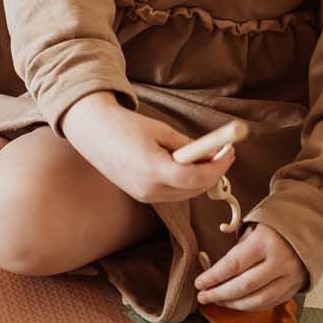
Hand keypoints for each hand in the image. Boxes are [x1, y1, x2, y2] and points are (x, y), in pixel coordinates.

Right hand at [59, 93, 235, 204]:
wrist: (92, 132)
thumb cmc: (126, 126)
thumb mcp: (162, 130)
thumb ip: (189, 146)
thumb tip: (213, 155)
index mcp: (153, 169)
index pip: (197, 178)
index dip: (218, 167)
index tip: (229, 152)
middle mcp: (148, 189)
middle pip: (195, 189)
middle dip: (213, 172)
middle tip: (223, 152)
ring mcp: (143, 196)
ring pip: (186, 194)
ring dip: (200, 179)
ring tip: (203, 157)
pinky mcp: (140, 197)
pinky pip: (172, 194)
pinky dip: (184, 183)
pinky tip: (184, 165)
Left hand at [196, 223, 306, 310]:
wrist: (313, 227)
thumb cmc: (277, 225)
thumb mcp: (255, 228)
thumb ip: (238, 250)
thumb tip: (217, 273)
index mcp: (266, 242)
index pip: (234, 265)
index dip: (213, 277)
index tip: (199, 283)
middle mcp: (280, 262)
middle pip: (244, 286)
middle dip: (219, 294)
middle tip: (203, 297)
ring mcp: (290, 277)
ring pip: (258, 300)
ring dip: (234, 304)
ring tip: (218, 301)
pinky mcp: (296, 287)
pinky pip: (270, 302)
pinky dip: (251, 306)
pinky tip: (238, 303)